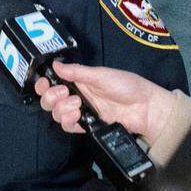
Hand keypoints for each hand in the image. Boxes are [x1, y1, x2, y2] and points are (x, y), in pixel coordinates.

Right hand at [35, 63, 175, 145]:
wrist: (145, 109)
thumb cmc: (127, 86)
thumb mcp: (101, 75)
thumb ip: (77, 72)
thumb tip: (55, 64)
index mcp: (79, 81)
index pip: (53, 82)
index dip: (44, 84)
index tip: (45, 83)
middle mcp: (76, 95)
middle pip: (50, 100)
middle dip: (51, 97)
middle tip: (65, 93)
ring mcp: (81, 112)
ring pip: (57, 114)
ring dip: (62, 109)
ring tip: (78, 105)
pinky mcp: (87, 126)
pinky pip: (68, 126)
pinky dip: (68, 122)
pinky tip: (77, 116)